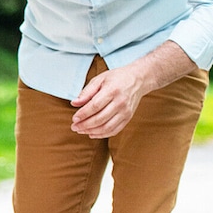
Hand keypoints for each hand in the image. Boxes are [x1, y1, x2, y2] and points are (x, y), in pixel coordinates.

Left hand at [71, 42, 196, 138]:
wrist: (138, 79)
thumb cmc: (116, 78)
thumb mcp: (100, 79)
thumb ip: (86, 92)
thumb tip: (74, 103)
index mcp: (112, 90)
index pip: (95, 106)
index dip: (83, 114)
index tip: (74, 119)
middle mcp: (120, 102)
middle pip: (100, 119)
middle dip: (85, 125)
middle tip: (74, 127)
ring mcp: (125, 111)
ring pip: (107, 127)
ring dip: (92, 131)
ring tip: (81, 131)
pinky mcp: (128, 117)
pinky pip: (114, 130)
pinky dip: (102, 134)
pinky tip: (92, 134)